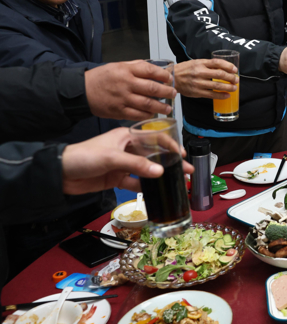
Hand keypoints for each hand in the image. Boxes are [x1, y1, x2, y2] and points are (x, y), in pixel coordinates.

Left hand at [61, 128, 194, 194]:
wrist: (60, 174)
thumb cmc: (83, 156)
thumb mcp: (112, 158)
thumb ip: (136, 165)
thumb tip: (160, 171)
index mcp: (127, 136)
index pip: (154, 137)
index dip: (170, 145)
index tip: (182, 154)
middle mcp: (127, 149)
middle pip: (154, 155)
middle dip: (171, 162)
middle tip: (186, 170)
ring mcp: (123, 164)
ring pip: (147, 169)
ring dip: (160, 175)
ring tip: (176, 181)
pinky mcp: (117, 178)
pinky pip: (136, 182)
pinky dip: (145, 186)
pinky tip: (156, 190)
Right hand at [85, 61, 174, 120]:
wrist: (82, 91)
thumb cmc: (101, 78)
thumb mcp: (117, 66)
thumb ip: (136, 67)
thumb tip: (154, 69)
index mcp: (126, 70)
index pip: (150, 70)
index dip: (163, 75)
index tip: (170, 79)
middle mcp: (126, 84)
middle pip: (152, 88)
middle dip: (167, 92)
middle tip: (173, 94)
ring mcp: (123, 99)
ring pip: (147, 104)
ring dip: (161, 107)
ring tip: (168, 108)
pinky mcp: (119, 111)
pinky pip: (137, 115)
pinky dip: (148, 115)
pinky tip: (153, 114)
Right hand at [175, 59, 237, 98]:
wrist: (171, 79)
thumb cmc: (184, 70)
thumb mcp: (195, 63)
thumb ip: (207, 64)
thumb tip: (223, 67)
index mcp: (200, 63)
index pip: (217, 63)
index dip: (228, 66)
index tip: (235, 69)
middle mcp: (199, 72)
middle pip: (219, 74)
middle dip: (231, 77)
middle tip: (236, 79)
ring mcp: (198, 83)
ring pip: (217, 85)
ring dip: (228, 87)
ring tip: (234, 88)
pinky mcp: (197, 92)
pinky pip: (211, 94)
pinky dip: (220, 95)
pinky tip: (226, 95)